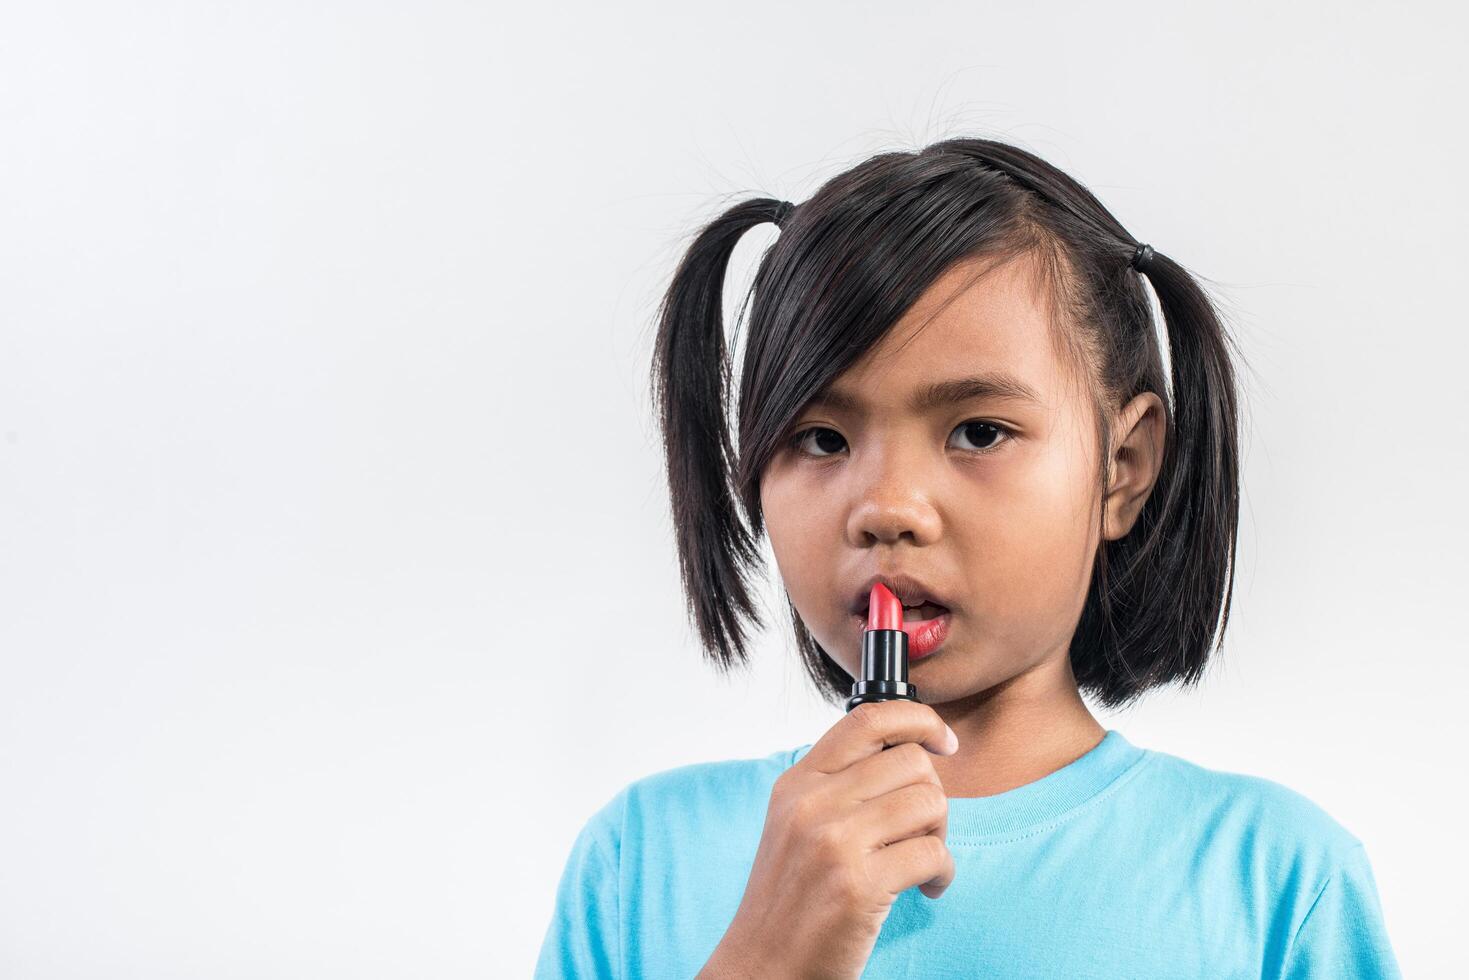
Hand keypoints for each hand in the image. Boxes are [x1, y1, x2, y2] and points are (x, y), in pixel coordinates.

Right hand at [697, 700, 957, 979]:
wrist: (762, 966)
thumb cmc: (790, 900)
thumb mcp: (796, 825)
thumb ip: (838, 786)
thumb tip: (908, 753)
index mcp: (797, 783)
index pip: (868, 719)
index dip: (918, 720)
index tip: (943, 741)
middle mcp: (812, 804)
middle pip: (911, 762)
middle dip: (934, 795)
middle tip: (924, 830)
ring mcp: (833, 843)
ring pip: (929, 803)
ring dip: (941, 835)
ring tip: (924, 861)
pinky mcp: (859, 885)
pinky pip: (933, 854)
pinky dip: (944, 873)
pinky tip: (927, 889)